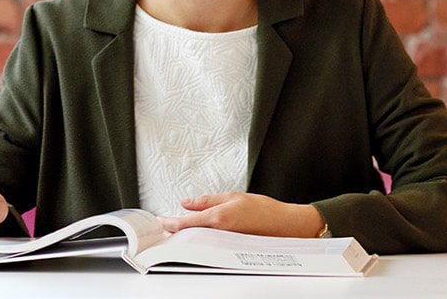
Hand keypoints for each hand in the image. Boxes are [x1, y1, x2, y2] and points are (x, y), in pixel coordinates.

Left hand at [156, 192, 323, 237]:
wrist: (287, 225)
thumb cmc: (265, 209)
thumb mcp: (233, 196)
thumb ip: (206, 200)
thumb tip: (186, 202)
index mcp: (219, 218)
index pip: (186, 223)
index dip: (169, 223)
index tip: (159, 221)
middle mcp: (221, 234)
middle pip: (190, 235)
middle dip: (176, 231)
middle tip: (165, 227)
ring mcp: (226, 244)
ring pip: (199, 242)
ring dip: (188, 237)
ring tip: (179, 232)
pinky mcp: (232, 250)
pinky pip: (211, 246)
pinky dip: (202, 241)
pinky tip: (200, 237)